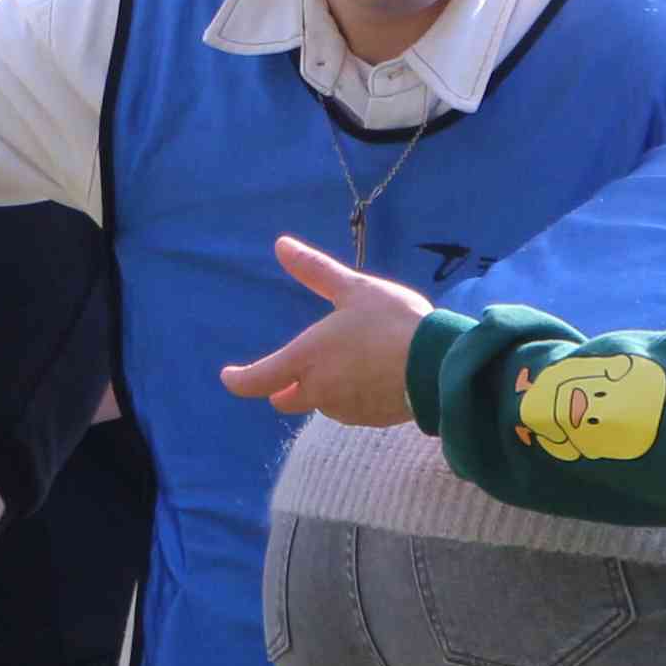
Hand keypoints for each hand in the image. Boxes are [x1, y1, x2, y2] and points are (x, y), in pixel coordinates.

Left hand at [222, 236, 433, 427]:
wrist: (437, 366)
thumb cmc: (391, 322)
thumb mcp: (353, 289)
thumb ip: (314, 270)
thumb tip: (281, 245)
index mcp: (306, 360)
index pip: (257, 381)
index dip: (239, 380)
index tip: (229, 377)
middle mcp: (319, 392)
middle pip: (287, 399)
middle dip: (284, 388)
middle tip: (287, 376)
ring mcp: (347, 410)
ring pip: (322, 403)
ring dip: (324, 389)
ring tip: (349, 364)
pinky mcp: (373, 420)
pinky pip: (352, 408)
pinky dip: (354, 395)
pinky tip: (374, 377)